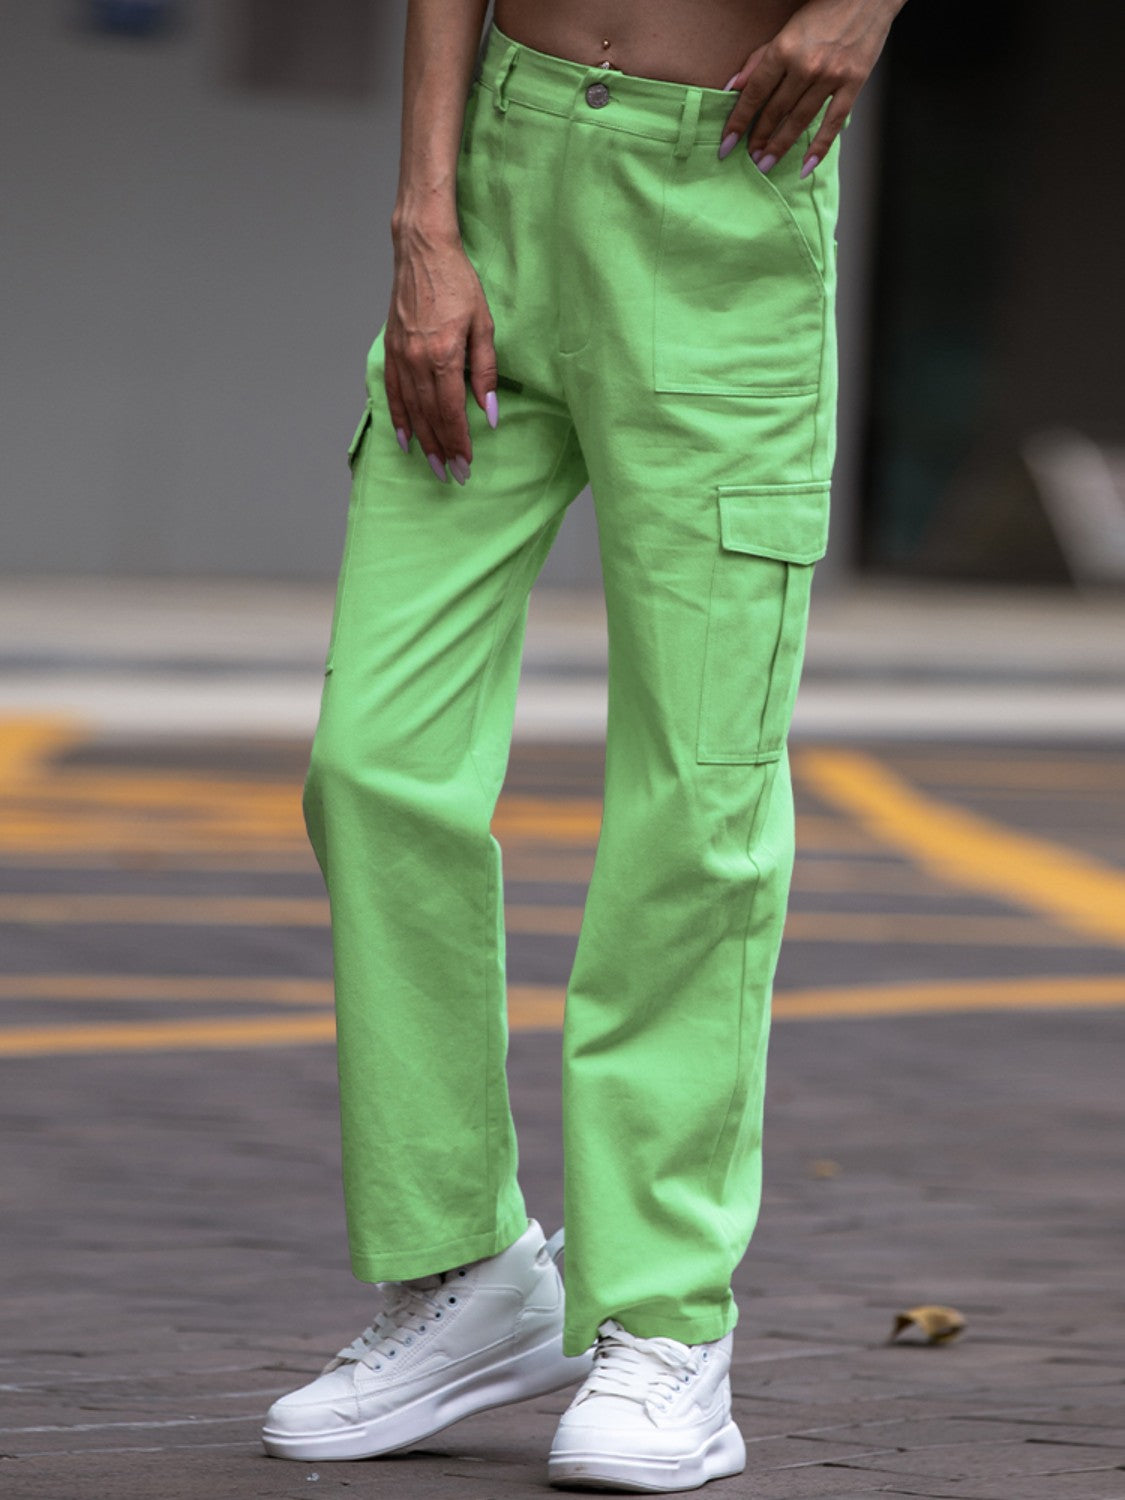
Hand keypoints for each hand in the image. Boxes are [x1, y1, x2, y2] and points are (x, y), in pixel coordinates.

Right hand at [383, 222, 498, 485]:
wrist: (422, 251)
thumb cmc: (458, 283)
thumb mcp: (484, 326)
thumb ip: (486, 372)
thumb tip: (489, 412)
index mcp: (444, 357)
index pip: (452, 413)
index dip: (459, 443)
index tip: (466, 465)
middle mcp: (418, 361)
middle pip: (430, 418)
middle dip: (442, 450)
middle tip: (452, 476)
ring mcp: (400, 356)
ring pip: (411, 410)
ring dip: (422, 441)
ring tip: (432, 465)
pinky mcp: (391, 350)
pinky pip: (392, 393)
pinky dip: (398, 418)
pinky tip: (405, 438)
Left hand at [719, 0, 902, 177]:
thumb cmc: (823, 11)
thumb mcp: (785, 29)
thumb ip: (759, 59)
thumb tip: (734, 87)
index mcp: (785, 48)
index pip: (755, 93)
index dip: (739, 121)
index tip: (726, 144)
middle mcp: (806, 64)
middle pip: (776, 110)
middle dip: (759, 138)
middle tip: (749, 159)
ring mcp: (831, 76)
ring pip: (800, 120)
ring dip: (781, 145)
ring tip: (766, 164)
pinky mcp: (853, 83)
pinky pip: (834, 122)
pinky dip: (819, 147)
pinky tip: (806, 166)